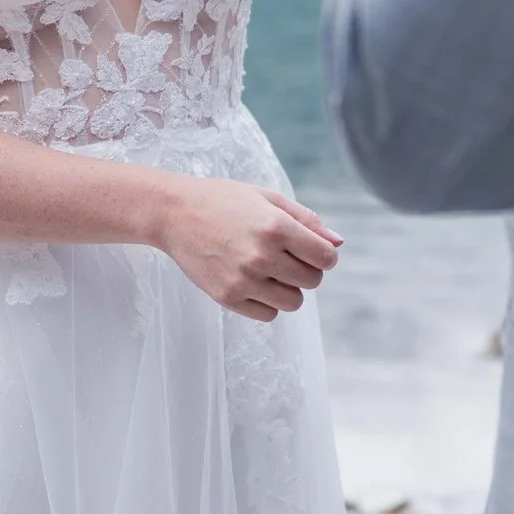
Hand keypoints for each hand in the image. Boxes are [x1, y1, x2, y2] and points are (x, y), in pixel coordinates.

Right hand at [155, 178, 341, 322]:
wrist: (175, 213)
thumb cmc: (224, 200)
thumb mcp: (268, 199)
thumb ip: (307, 220)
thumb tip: (338, 243)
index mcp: (276, 227)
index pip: (326, 258)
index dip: (324, 255)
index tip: (312, 250)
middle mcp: (262, 255)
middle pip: (312, 281)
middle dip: (307, 270)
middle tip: (286, 256)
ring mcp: (243, 279)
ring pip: (293, 302)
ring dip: (289, 289)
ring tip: (270, 270)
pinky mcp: (227, 297)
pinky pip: (268, 314)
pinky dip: (267, 302)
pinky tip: (254, 282)